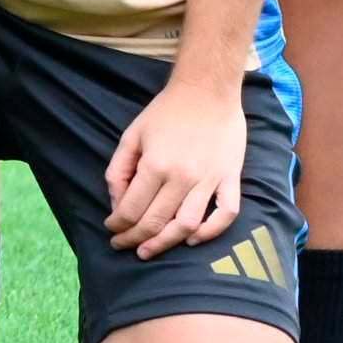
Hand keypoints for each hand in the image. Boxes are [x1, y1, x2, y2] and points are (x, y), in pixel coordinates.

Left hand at [103, 73, 248, 255]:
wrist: (208, 91)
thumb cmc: (165, 112)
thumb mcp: (131, 135)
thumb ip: (119, 170)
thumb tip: (116, 203)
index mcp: (154, 165)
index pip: (131, 209)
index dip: (117, 225)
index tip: (111, 230)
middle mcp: (182, 177)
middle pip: (156, 222)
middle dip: (135, 239)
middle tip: (123, 246)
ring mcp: (210, 180)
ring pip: (187, 225)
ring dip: (166, 243)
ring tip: (148, 251)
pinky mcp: (231, 178)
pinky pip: (226, 214)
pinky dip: (211, 232)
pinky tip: (192, 238)